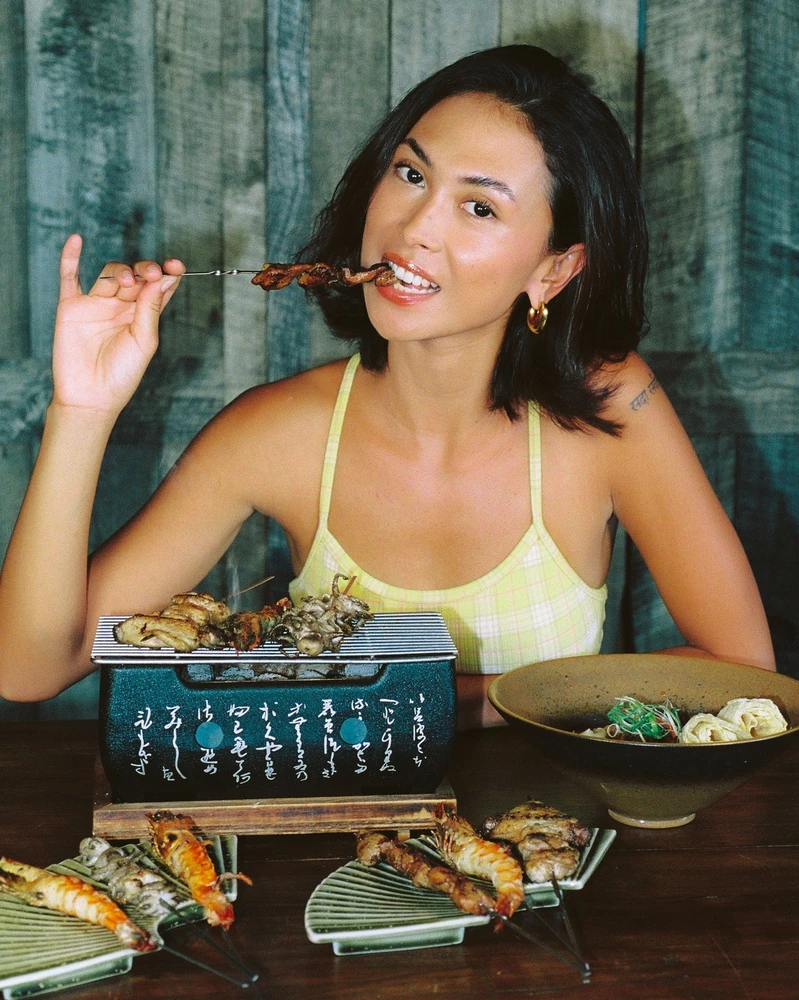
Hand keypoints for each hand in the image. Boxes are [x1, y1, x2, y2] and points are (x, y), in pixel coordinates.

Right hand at [51, 234, 184, 414]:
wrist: (92, 397)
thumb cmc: (122, 375)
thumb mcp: (144, 341)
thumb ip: (150, 310)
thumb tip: (160, 280)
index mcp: (143, 315)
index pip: (158, 287)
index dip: (168, 273)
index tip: (176, 265)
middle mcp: (121, 307)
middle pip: (136, 276)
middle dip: (145, 270)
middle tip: (152, 274)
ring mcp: (96, 305)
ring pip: (109, 274)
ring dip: (121, 271)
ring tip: (129, 281)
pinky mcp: (72, 307)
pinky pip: (69, 277)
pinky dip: (70, 257)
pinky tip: (76, 240)